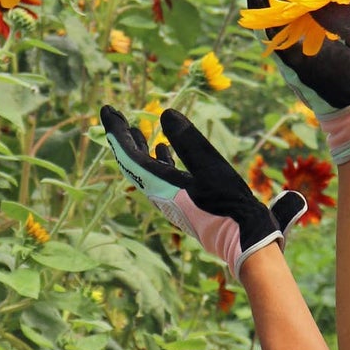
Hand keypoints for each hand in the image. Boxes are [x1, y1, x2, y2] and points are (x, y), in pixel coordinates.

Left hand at [101, 105, 306, 279]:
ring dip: (138, 148)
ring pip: (144, 170)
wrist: (243, 239)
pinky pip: (160, 177)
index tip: (106, 110)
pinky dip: (158, 159)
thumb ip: (188, 141)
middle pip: (131, 162)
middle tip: (114, 115)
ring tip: (133, 129)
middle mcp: (159, 194)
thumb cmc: (229, 204)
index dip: (116, 131)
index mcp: (160, 186)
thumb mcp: (211, 167)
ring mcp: (170, 200)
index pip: (129, 155)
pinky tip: (164, 149)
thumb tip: (165, 113)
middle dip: (122, 138)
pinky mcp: (181, 202)